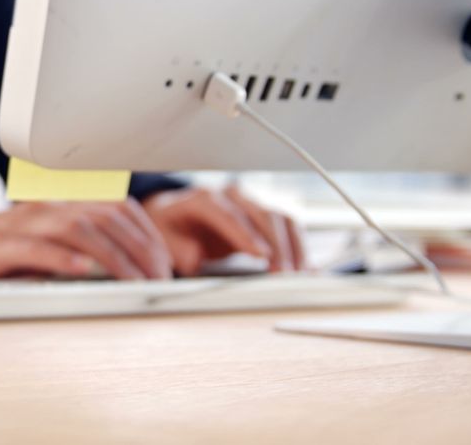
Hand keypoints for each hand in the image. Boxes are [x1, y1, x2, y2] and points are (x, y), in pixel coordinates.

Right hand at [0, 201, 172, 285]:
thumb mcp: (42, 247)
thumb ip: (77, 251)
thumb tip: (123, 269)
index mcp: (59, 204)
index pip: (115, 207)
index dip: (147, 231)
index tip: (166, 259)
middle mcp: (45, 207)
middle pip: (105, 216)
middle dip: (140, 246)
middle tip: (160, 275)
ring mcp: (22, 225)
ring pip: (79, 229)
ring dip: (114, 255)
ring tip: (135, 277)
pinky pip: (37, 248)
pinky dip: (64, 258)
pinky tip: (84, 271)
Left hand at [143, 186, 303, 275]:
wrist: (175, 215)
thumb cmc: (172, 228)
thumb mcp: (165, 240)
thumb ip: (178, 249)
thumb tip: (195, 257)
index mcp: (203, 199)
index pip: (228, 215)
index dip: (246, 235)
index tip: (262, 256)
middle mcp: (230, 195)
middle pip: (261, 214)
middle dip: (277, 245)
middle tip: (285, 274)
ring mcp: (249, 202)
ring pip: (280, 217)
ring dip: (294, 246)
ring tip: (299, 274)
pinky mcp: (263, 214)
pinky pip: (287, 226)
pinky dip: (299, 245)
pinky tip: (305, 266)